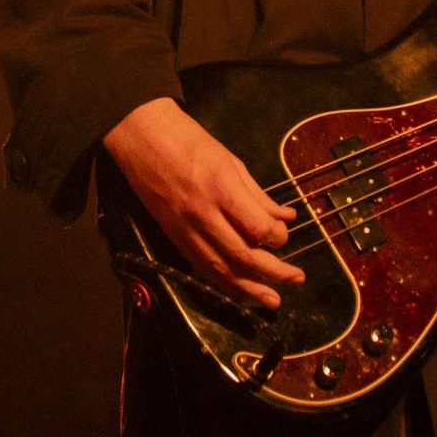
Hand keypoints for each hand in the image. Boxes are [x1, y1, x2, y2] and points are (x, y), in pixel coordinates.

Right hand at [102, 97, 305, 309]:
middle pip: (243, 256)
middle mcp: (203, 214)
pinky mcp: (173, 237)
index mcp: (221, 188)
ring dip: (249, 289)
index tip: (284, 234)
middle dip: (273, 273)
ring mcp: (185, 228)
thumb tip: (286, 217)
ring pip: (221, 270)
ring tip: (271, 299)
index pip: (258, 228)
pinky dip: (223, 282)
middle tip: (296, 278)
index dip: (278, 237)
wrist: (140, 136)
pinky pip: (201, 266)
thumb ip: (258, 195)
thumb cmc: (188, 140)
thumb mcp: (231, 161)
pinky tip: (239, 290)